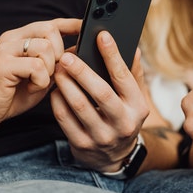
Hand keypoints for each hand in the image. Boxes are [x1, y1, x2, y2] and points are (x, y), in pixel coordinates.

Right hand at [0, 18, 81, 139]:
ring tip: (38, 82)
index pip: (51, 23)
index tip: (87, 26)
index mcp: (22, 38)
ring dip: (49, 70)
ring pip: (45, 48)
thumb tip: (79, 51)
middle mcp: (13, 38)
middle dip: (60, 53)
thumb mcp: (41, 75)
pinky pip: (36, 66)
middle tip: (52, 71)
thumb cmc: (12, 94)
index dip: (71, 24)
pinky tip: (29, 88)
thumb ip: (56, 61)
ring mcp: (6, 49)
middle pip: (50, 30)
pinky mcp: (3, 64)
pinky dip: (40, 81)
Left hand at [51, 31, 148, 171]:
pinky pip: (65, 119)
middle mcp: (122, 123)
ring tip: (58, 69)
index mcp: (137, 107)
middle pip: (100, 93)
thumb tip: (134, 48)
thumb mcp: (135, 98)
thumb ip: (134, 74)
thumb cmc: (123, 117)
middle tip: (67, 56)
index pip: (124, 77)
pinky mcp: (82, 144)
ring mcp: (101, 136)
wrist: (114, 157)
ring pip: (79, 106)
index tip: (102, 36)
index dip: (113, 55)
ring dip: (66, 84)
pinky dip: (57, 100)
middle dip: (82, 71)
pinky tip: (55, 88)